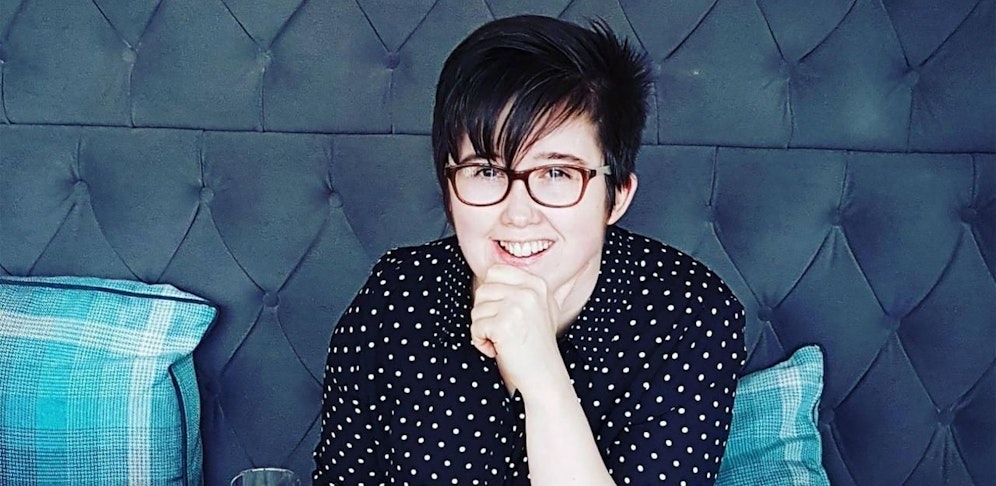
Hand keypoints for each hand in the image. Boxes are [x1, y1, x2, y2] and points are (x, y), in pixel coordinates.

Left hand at [469, 265, 565, 394]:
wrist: (544, 375)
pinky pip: (476, 327)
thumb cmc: (539, 345)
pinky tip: (499, 349)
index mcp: (536, 284)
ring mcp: (517, 307)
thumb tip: (579, 271)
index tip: (504, 312)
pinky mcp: (504, 324)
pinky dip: (481, 343)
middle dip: (485, 314)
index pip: (494, 271)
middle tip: (504, 331)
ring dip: (483, 330)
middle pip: (482, 290)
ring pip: (477, 310)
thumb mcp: (548, 309)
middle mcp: (528, 291)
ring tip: (504, 341)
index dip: (491, 294)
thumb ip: (546, 290)